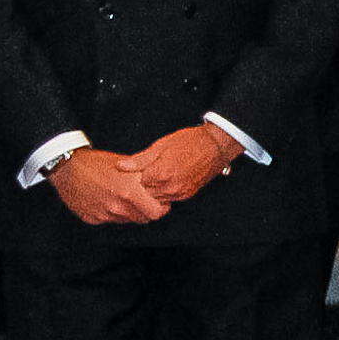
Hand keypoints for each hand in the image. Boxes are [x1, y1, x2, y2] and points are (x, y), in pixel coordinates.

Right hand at [50, 147, 167, 224]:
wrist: (65, 168)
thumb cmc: (94, 163)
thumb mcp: (125, 164)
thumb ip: (144, 177)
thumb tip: (159, 183)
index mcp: (129, 192)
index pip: (155, 213)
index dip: (161, 208)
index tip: (162, 203)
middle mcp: (117, 207)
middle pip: (142, 218)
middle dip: (146, 210)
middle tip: (145, 200)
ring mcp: (103, 214)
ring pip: (126, 220)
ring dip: (129, 211)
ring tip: (124, 197)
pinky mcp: (92, 218)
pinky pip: (109, 219)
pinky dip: (112, 212)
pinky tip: (107, 199)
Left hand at [122, 125, 240, 204]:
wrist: (217, 146)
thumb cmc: (190, 141)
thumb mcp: (161, 145)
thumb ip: (141, 159)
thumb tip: (121, 166)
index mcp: (161, 173)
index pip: (137, 183)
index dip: (136, 175)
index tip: (139, 168)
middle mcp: (171, 187)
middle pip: (146, 193)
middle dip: (144, 184)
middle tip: (148, 171)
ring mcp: (181, 192)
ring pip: (157, 198)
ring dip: (155, 189)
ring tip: (159, 174)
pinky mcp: (188, 194)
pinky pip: (169, 198)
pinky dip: (165, 191)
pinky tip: (168, 179)